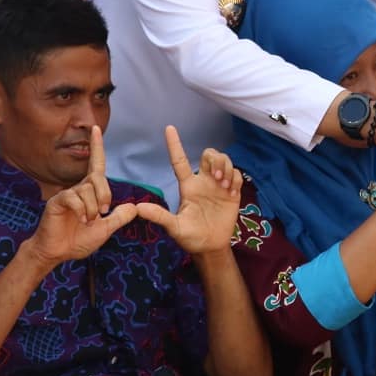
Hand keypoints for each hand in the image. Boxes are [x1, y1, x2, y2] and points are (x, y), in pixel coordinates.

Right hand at [30, 125, 136, 269]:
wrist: (57, 253)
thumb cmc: (78, 240)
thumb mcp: (105, 229)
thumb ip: (119, 218)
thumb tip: (133, 206)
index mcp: (90, 192)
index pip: (96, 165)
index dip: (97, 147)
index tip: (96, 128)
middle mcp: (78, 188)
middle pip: (98, 178)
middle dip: (105, 194)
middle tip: (104, 211)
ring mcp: (67, 194)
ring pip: (87, 190)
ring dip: (92, 208)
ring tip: (87, 221)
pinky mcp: (57, 201)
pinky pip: (74, 198)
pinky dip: (82, 211)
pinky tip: (80, 220)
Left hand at [135, 126, 241, 253]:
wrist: (211, 247)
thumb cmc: (191, 237)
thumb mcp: (174, 227)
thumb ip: (159, 216)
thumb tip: (138, 208)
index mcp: (188, 186)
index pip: (180, 160)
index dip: (174, 144)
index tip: (169, 128)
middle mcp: (203, 181)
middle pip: (209, 154)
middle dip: (215, 160)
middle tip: (216, 177)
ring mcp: (219, 185)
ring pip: (223, 160)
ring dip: (226, 168)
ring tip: (224, 185)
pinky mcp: (233, 191)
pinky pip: (237, 173)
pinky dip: (235, 178)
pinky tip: (231, 191)